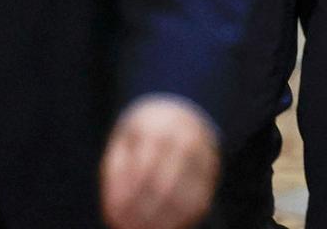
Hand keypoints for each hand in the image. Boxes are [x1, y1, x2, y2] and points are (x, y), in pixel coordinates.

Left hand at [99, 95, 218, 228]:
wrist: (181, 109)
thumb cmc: (143, 135)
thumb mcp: (124, 142)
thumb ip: (116, 173)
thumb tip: (114, 212)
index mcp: (158, 130)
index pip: (142, 171)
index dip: (127, 199)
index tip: (113, 218)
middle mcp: (186, 140)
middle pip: (165, 186)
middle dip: (144, 214)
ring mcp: (204, 155)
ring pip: (186, 198)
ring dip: (163, 222)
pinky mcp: (212, 170)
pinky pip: (200, 201)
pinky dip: (181, 220)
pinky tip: (164, 227)